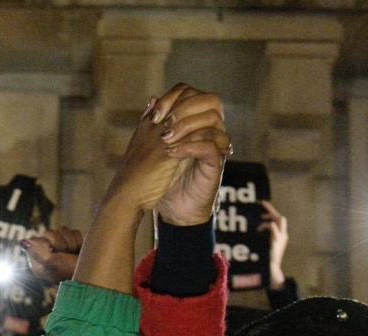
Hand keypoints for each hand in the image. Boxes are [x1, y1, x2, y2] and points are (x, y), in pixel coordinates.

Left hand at [20, 226, 82, 282]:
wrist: (94, 277)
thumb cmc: (71, 273)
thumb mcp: (52, 264)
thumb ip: (37, 252)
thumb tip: (22, 241)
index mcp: (38, 261)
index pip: (34, 240)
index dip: (45, 243)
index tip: (54, 252)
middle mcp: (47, 254)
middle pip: (48, 232)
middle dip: (60, 242)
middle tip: (66, 254)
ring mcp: (60, 248)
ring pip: (62, 230)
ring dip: (70, 241)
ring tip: (74, 254)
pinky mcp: (73, 243)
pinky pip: (74, 232)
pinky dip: (78, 240)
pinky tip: (79, 251)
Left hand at [150, 84, 231, 225]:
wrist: (173, 208)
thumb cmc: (164, 178)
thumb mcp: (155, 148)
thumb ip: (155, 124)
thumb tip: (152, 98)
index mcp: (194, 122)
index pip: (192, 94)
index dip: (174, 97)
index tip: (154, 113)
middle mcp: (208, 130)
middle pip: (210, 101)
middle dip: (185, 108)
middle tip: (164, 123)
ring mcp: (215, 146)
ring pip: (213, 120)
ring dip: (186, 126)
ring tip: (165, 140)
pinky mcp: (216, 164)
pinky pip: (211, 146)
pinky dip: (190, 146)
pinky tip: (172, 152)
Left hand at [259, 200, 288, 287]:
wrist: (271, 269)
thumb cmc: (266, 259)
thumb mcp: (263, 246)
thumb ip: (260, 238)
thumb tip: (251, 231)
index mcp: (280, 236)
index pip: (278, 220)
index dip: (270, 213)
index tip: (262, 208)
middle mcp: (283, 235)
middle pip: (280, 217)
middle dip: (271, 209)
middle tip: (262, 203)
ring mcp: (281, 238)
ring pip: (280, 220)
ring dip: (269, 216)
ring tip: (261, 218)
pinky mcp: (277, 241)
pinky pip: (274, 228)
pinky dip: (267, 225)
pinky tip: (259, 229)